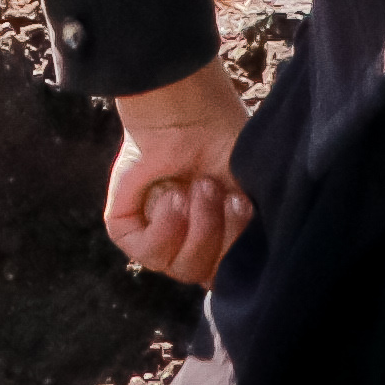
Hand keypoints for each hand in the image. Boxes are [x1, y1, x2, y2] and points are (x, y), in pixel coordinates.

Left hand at [101, 63, 252, 287]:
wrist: (189, 109)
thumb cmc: (226, 144)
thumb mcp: (254, 192)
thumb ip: (257, 235)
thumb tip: (258, 265)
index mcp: (221, 239)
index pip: (231, 275)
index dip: (241, 251)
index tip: (246, 203)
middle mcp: (189, 241)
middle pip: (204, 274)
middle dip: (217, 232)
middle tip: (215, 188)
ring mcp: (156, 234)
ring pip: (177, 267)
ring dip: (194, 227)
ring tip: (193, 187)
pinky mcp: (126, 224)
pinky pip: (143, 252)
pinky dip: (163, 228)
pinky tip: (170, 195)